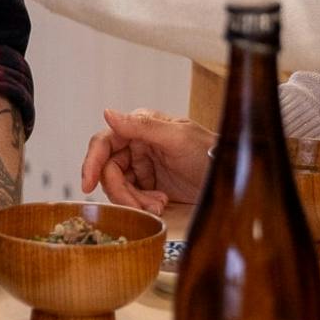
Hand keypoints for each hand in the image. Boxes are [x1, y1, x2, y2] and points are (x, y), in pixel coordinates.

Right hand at [79, 108, 214, 214]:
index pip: (105, 142)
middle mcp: (137, 145)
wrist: (233, 178)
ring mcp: (143, 166)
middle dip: (121, 191)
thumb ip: (141, 126)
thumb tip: (108, 113)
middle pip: (109, 170)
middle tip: (140, 206)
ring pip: (119, 187)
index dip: (92, 162)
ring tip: (158, 206)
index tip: (87, 185)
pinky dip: (142, 205)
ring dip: (134, 201)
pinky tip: (161, 205)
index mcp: (140, 127)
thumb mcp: (177, 137)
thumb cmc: (210, 152)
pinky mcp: (150, 186)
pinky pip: (132, 198)